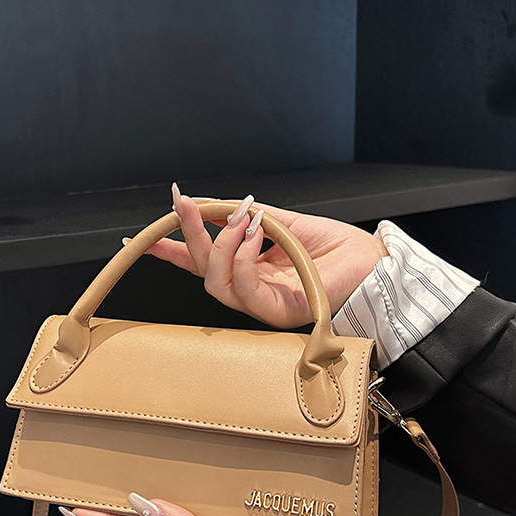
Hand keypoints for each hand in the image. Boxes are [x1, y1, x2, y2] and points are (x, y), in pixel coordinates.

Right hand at [143, 184, 387, 328]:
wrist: (370, 262)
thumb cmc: (332, 246)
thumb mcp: (279, 220)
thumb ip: (243, 217)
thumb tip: (207, 204)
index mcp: (247, 269)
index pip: (201, 263)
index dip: (172, 250)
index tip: (145, 235)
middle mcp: (249, 289)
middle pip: (201, 271)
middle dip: (189, 235)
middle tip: (186, 203)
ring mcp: (260, 304)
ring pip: (215, 283)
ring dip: (219, 244)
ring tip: (242, 218)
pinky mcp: (276, 312)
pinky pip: (243, 288)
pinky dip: (242, 256)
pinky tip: (256, 234)